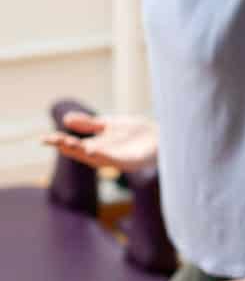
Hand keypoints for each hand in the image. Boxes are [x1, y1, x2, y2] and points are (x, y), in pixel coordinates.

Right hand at [42, 112, 157, 173]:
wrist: (164, 137)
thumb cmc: (138, 132)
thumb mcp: (109, 124)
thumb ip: (89, 124)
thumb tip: (65, 118)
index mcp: (97, 145)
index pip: (75, 145)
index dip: (60, 142)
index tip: (43, 139)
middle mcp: (104, 154)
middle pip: (81, 152)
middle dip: (66, 146)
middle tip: (51, 140)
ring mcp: (116, 158)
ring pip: (94, 157)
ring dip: (81, 152)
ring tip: (67, 144)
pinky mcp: (130, 161)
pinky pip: (114, 159)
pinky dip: (102, 155)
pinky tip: (92, 150)